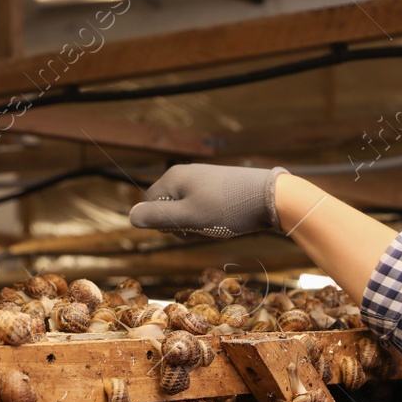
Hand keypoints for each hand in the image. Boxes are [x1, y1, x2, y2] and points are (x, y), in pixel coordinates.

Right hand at [129, 163, 287, 238]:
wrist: (271, 198)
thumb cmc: (227, 209)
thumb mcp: (188, 218)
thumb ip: (158, 217)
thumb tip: (130, 217)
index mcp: (174, 177)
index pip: (150, 205)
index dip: (164, 224)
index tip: (185, 227)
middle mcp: (187, 173)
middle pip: (170, 208)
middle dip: (183, 224)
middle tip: (205, 227)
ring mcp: (204, 179)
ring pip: (189, 211)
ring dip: (199, 224)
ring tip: (219, 223)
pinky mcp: (220, 187)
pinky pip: (206, 207)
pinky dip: (213, 219)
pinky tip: (229, 220)